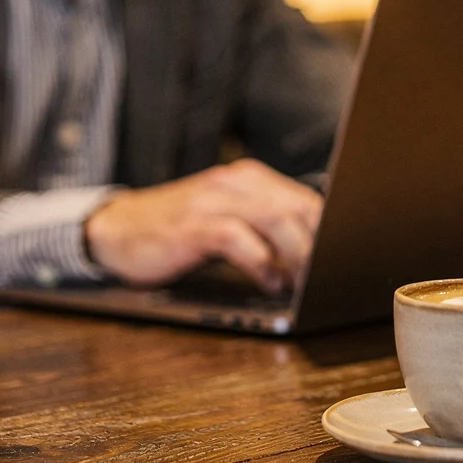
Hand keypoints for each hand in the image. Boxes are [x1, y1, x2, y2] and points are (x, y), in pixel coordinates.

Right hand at [83, 159, 322, 293]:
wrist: (117, 229)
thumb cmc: (177, 230)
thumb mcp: (226, 220)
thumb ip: (265, 229)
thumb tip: (313, 257)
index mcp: (248, 179)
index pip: (307, 199)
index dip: (331, 230)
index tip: (345, 259)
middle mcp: (234, 183)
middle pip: (299, 206)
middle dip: (322, 244)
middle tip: (329, 277)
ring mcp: (213, 201)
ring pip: (276, 219)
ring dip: (298, 255)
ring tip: (304, 283)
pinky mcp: (193, 225)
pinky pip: (239, 238)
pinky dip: (262, 263)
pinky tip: (269, 283)